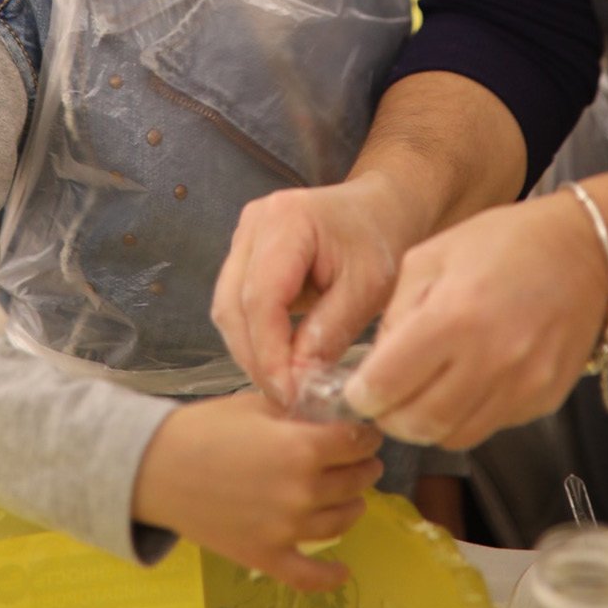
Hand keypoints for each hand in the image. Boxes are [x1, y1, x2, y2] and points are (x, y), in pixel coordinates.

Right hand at [131, 391, 383, 590]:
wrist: (157, 467)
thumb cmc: (204, 428)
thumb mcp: (255, 406)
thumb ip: (294, 414)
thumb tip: (322, 419)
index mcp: (302, 448)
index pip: (354, 443)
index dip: (366, 436)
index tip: (366, 434)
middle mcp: (303, 491)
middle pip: (353, 481)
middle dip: (364, 467)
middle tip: (363, 461)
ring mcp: (286, 529)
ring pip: (340, 522)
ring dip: (354, 507)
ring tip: (354, 497)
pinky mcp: (266, 556)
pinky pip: (308, 576)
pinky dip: (331, 576)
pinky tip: (344, 570)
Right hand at [212, 173, 407, 405]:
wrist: (379, 209)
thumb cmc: (379, 240)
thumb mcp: (367, 288)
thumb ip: (329, 332)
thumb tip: (296, 381)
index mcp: (286, 220)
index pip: (262, 297)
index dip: (269, 351)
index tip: (288, 392)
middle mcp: (254, 223)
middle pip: (234, 304)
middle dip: (256, 357)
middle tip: (285, 397)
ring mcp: (244, 235)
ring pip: (227, 306)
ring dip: (250, 350)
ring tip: (283, 384)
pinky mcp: (245, 251)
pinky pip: (235, 302)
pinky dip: (252, 335)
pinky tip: (277, 359)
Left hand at [343, 195, 607, 447]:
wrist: (582, 252)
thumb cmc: (501, 243)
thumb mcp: (430, 257)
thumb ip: (397, 311)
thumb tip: (376, 363)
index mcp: (454, 316)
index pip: (389, 383)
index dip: (362, 396)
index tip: (354, 392)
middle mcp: (491, 359)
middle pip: (419, 423)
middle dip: (389, 418)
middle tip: (380, 402)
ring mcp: (522, 385)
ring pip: (453, 436)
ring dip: (424, 425)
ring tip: (415, 397)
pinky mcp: (543, 400)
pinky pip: (489, 426)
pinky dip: (463, 417)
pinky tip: (459, 387)